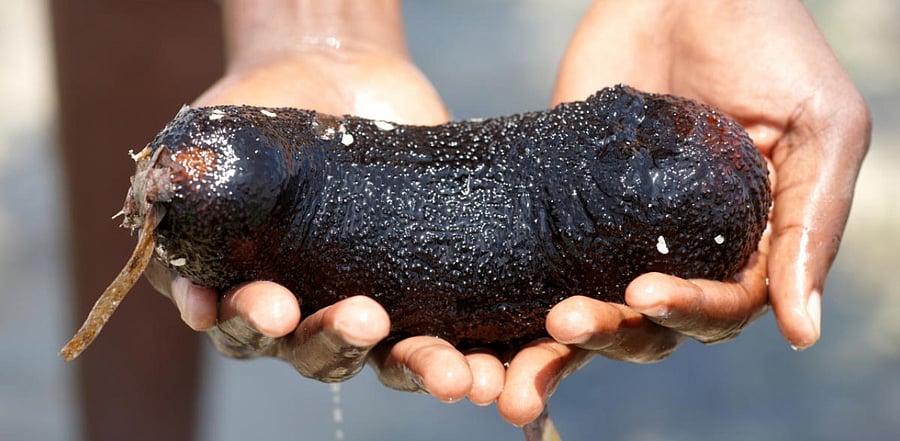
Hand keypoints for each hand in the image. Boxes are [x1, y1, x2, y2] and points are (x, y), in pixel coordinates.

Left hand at [489, 0, 870, 424]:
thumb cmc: (772, 48)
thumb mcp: (822, 129)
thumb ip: (813, 225)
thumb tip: (802, 332)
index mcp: (749, 245)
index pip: (720, 309)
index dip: (688, 312)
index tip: (647, 294)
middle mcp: (687, 249)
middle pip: (653, 325)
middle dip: (616, 333)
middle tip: (571, 321)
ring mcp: (626, 230)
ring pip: (600, 308)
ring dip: (569, 336)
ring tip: (539, 334)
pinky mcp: (573, 202)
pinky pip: (551, 262)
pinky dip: (531, 297)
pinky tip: (508, 312)